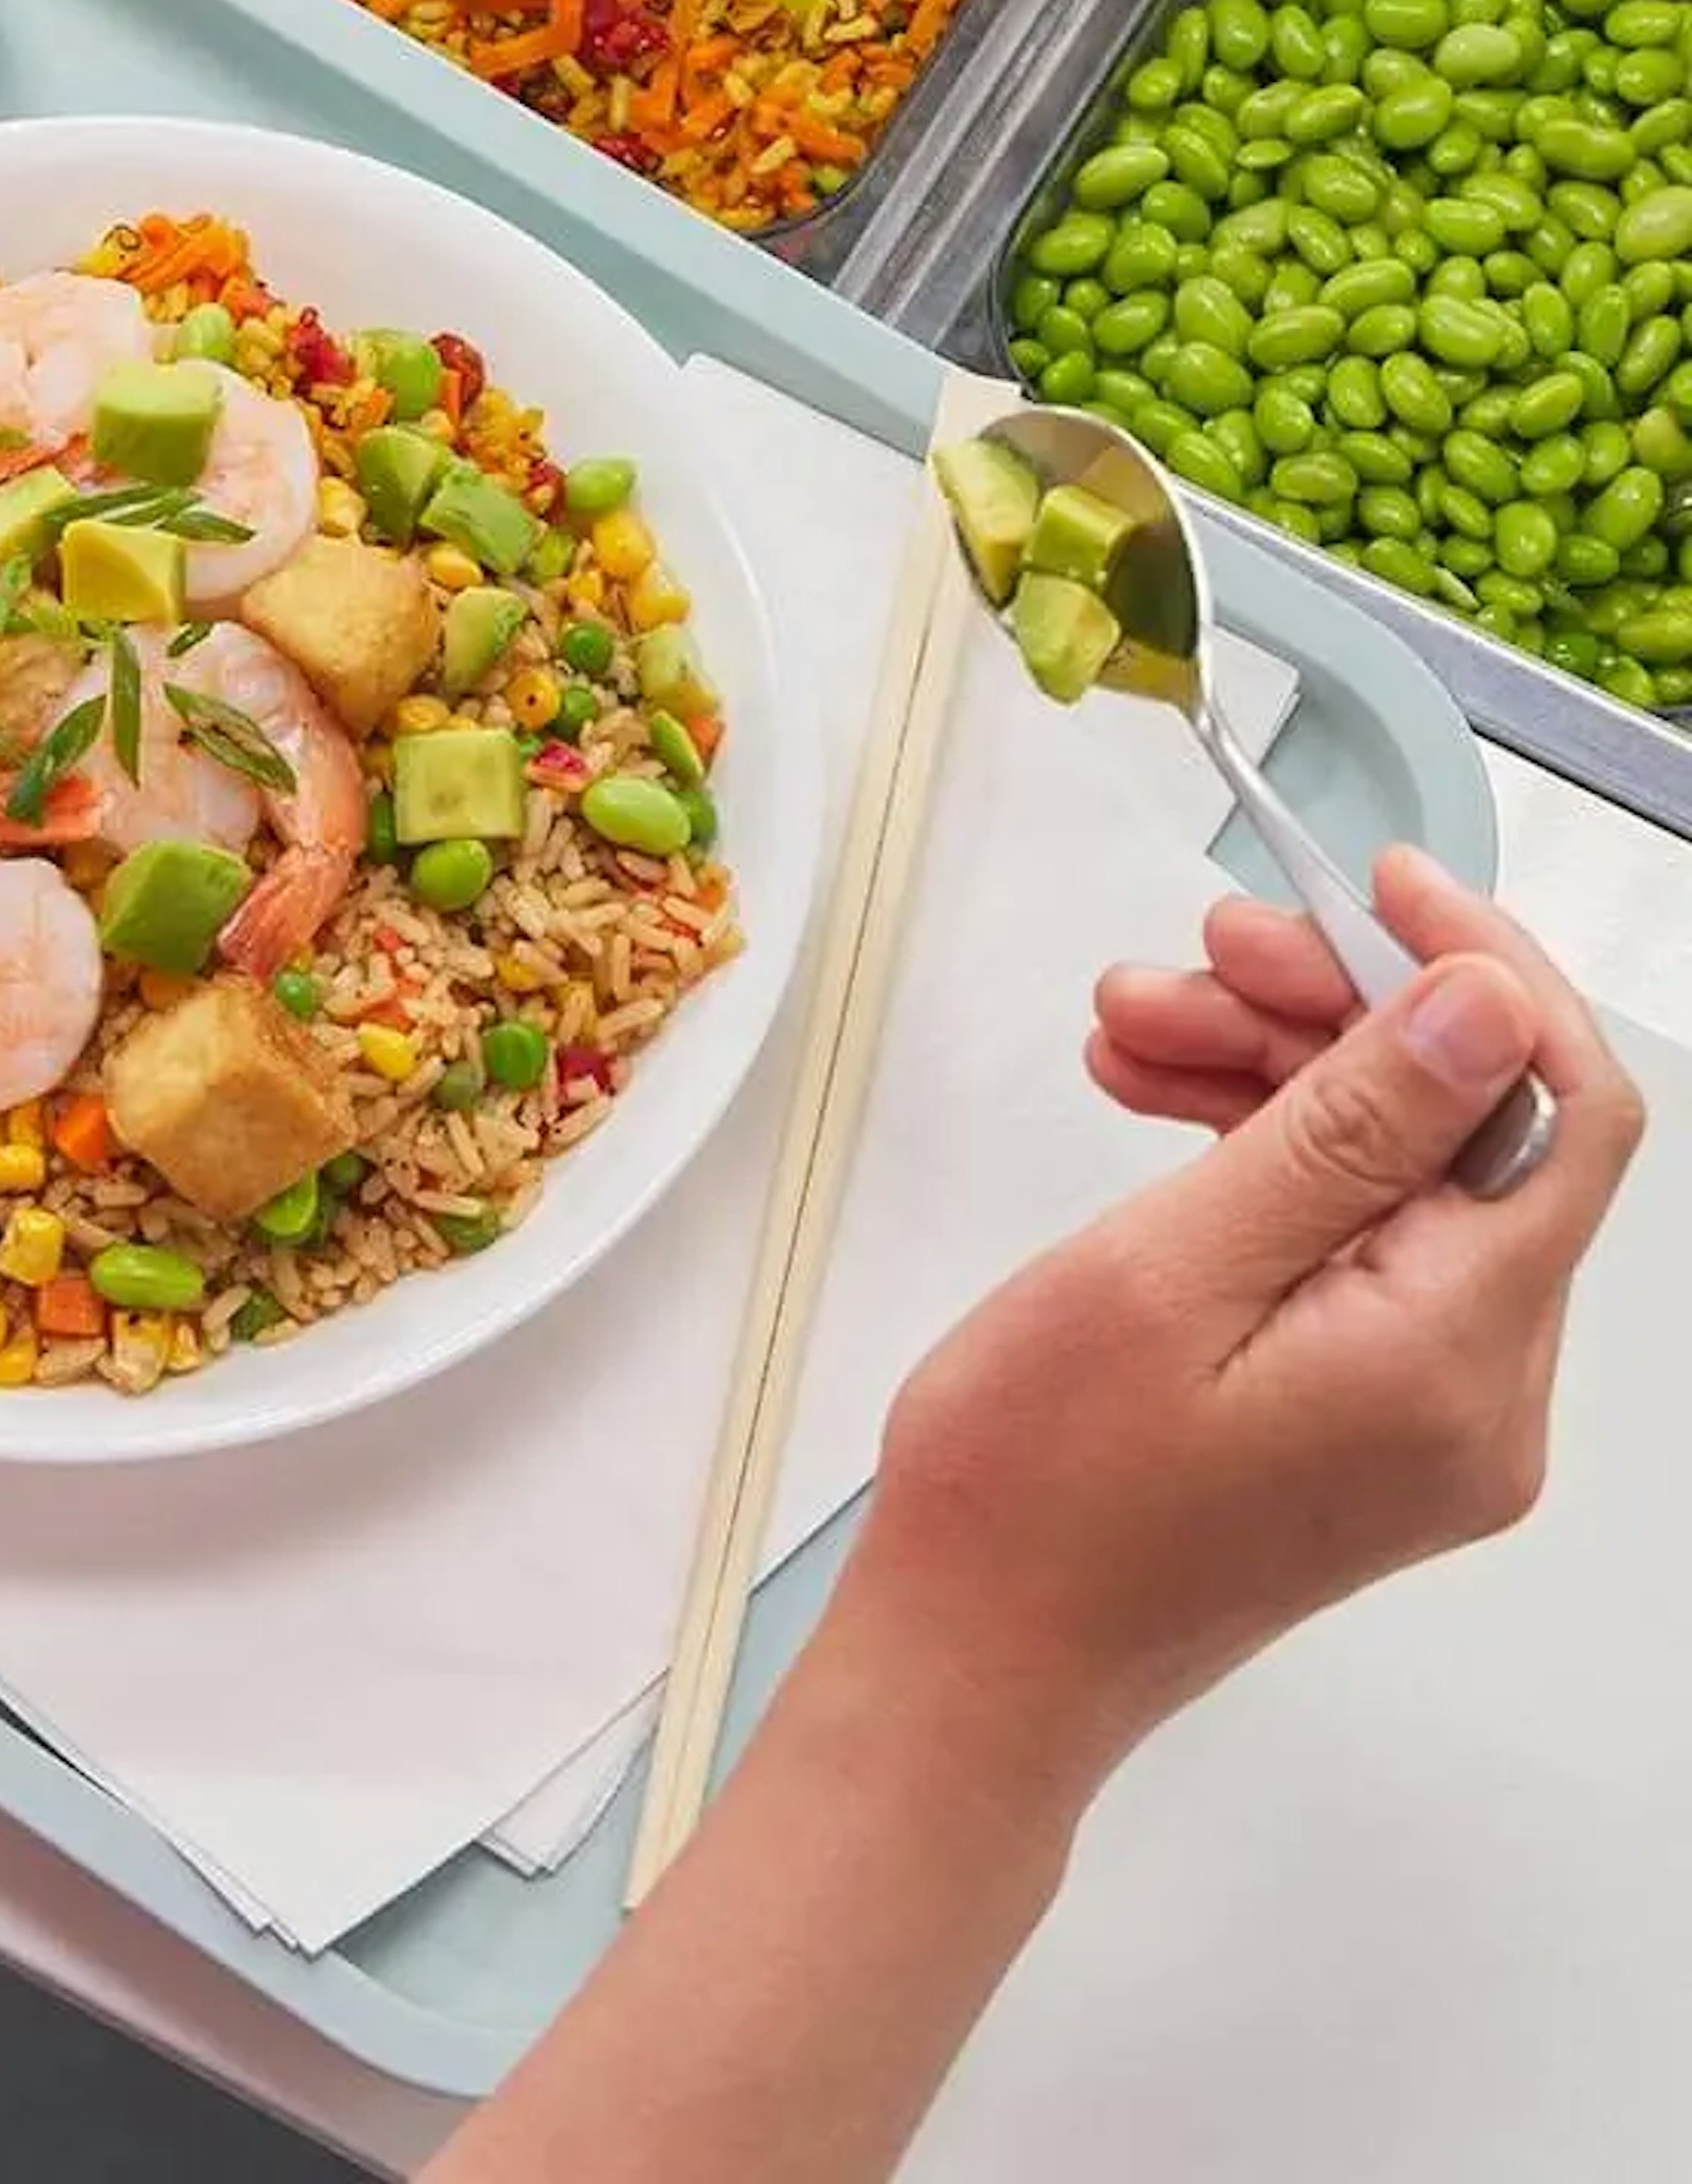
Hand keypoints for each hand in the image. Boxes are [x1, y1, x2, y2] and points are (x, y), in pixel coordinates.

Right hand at [849, 850, 1643, 1792]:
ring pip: (1401, 1180)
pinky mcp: (1371, 1424)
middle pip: (1469, 1136)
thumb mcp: (1171, 1270)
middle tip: (1189, 953)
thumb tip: (1483, 1008)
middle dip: (1332, 1015)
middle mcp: (1486, 1397)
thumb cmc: (1037, 1483)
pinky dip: (1265, 1158)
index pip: (1560, 1112)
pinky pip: (1357, 1247)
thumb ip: (1343, 1135)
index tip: (1369, 884)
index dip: (1482, 971)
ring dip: (1277, 1076)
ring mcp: (1432, 1418)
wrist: (978, 1655)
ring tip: (1129, 1027)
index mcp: (1458, 1359)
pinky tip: (1155, 1102)